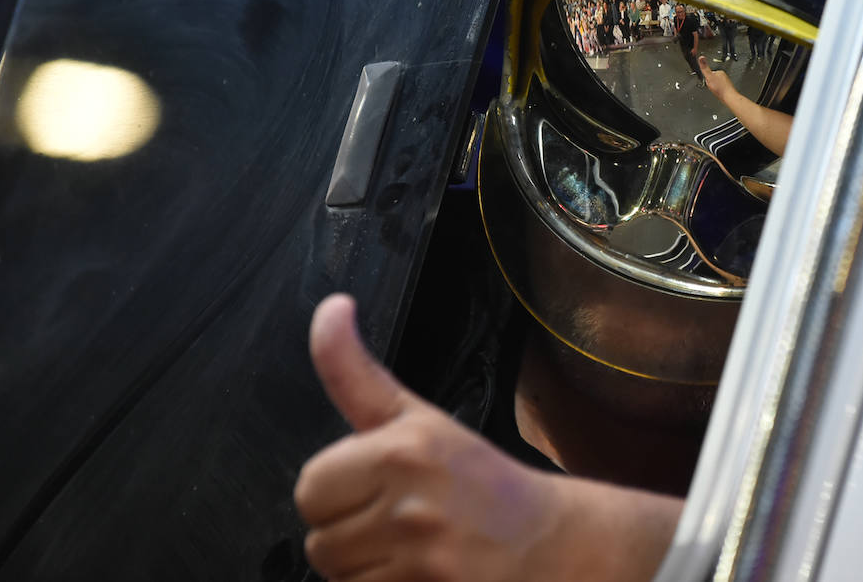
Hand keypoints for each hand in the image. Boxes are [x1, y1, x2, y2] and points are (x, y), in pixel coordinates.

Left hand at [295, 294, 561, 581]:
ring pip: (338, 576)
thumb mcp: (419, 417)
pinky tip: (421, 578)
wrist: (551, 546)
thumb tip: (331, 308)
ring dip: (368, 571)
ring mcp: (420, 560)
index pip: (311, 487)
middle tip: (401, 523)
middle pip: (319, 539)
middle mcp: (410, 504)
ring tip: (415, 552)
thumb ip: (356, 371)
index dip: (341, 490)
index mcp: (402, 450)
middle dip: (350, 534)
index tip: (383, 487)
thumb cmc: (482, 483)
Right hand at [697, 56, 733, 99]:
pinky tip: (719, 93)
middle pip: (712, 79)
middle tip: (713, 87)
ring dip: (714, 88)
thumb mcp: (709, 77)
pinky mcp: (727, 88)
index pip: (709, 73)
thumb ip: (704, 68)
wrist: (729, 97)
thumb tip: (701, 57)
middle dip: (710, 84)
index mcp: (719, 72)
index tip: (709, 82)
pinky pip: (719, 89)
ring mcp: (726, 82)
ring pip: (716, 84)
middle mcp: (723, 76)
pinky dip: (718, 91)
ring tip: (716, 90)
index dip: (707, 78)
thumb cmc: (720, 88)